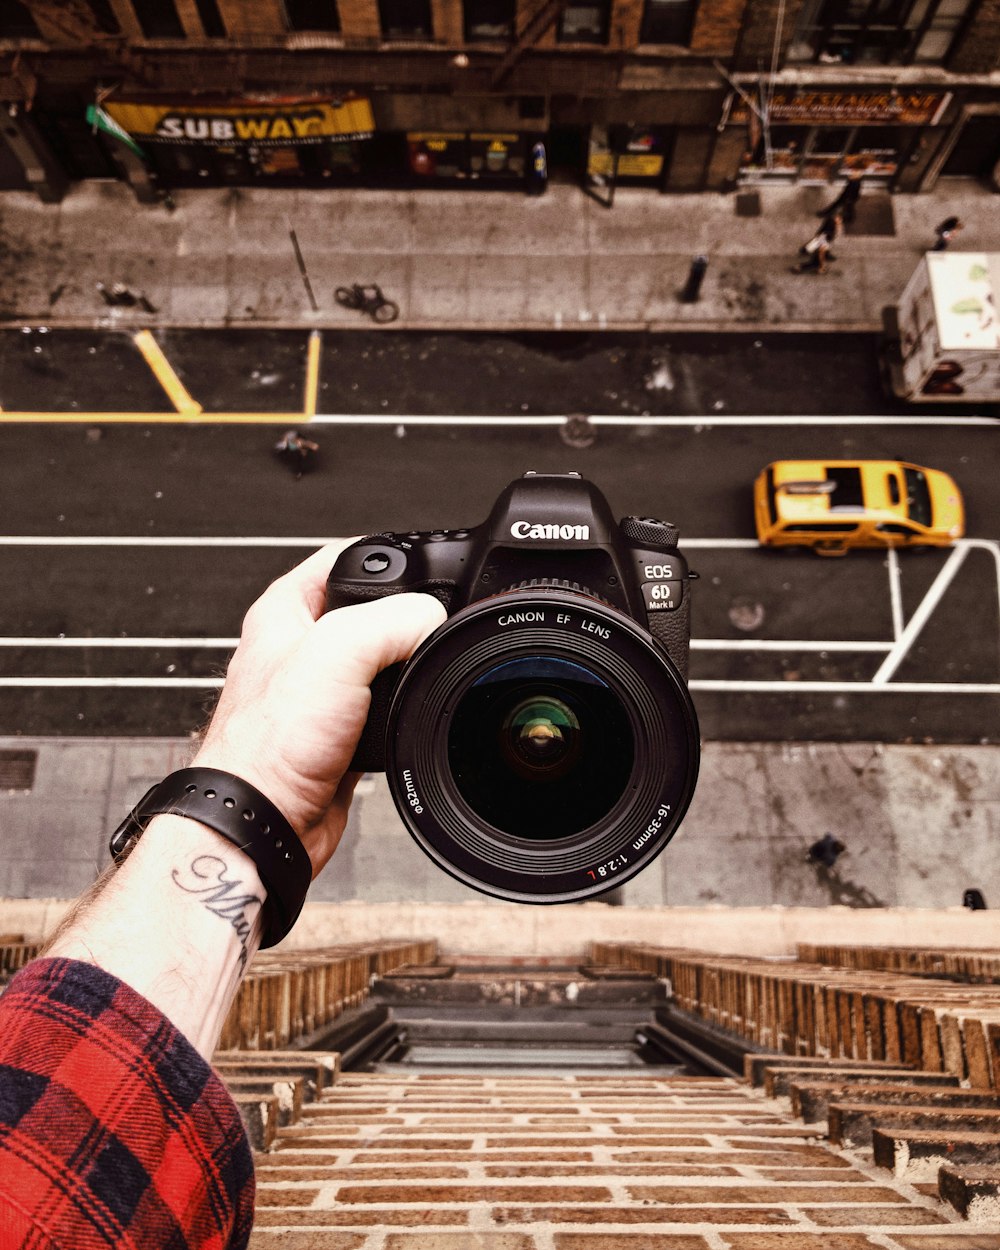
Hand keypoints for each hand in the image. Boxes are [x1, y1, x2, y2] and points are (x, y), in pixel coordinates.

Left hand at [194, 543, 445, 876]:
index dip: (391, 560)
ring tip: (417, 676)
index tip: (428, 574)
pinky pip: (389, 709)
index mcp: (285, 609)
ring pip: (386, 662)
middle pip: (375, 610)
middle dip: (409, 618)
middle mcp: (301, 647)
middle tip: (429, 629)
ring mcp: (323, 692)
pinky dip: (405, 713)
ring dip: (409, 670)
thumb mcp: (337, 654)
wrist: (265, 824)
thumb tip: (433, 620)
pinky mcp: (343, 733)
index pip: (348, 557)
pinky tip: (407, 719)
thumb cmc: (266, 746)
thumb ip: (393, 621)